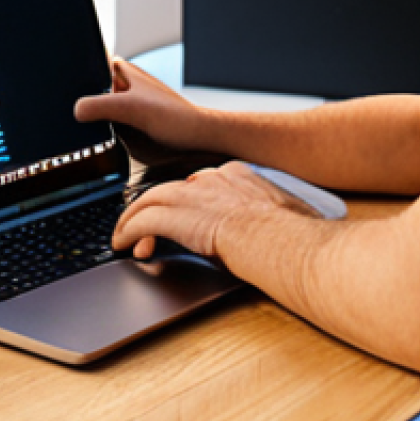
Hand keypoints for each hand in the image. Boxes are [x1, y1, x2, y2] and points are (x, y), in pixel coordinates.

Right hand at [74, 58, 206, 161]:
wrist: (196, 137)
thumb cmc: (176, 117)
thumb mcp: (133, 108)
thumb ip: (102, 106)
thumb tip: (76, 110)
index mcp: (122, 70)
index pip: (90, 60)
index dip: (75, 68)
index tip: (60, 78)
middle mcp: (122, 84)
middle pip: (88, 86)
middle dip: (78, 96)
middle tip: (65, 107)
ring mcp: (124, 102)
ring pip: (95, 104)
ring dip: (88, 113)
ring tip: (77, 122)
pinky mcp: (126, 120)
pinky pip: (104, 121)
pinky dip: (98, 127)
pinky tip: (93, 135)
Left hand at [114, 161, 322, 259]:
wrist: (285, 242)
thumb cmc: (296, 238)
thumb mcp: (289, 218)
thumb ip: (276, 218)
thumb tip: (287, 231)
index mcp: (240, 177)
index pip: (201, 182)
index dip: (187, 198)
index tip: (183, 210)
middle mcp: (212, 179)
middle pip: (172, 188)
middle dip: (153, 206)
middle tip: (140, 222)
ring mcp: (194, 195)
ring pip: (150, 200)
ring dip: (133, 218)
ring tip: (123, 234)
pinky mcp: (179, 215)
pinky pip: (143, 220)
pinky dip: (129, 231)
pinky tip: (123, 243)